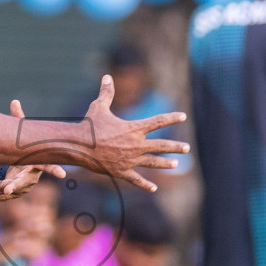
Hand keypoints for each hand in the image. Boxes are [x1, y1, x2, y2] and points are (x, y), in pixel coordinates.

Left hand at [0, 99, 67, 200]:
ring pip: (9, 189)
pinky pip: (3, 196)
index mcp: (38, 164)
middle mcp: (31, 177)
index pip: (49, 166)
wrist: (25, 166)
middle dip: (15, 186)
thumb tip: (14, 101)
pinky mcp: (13, 190)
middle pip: (24, 183)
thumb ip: (19, 120)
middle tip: (8, 189)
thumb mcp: (23, 135)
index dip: (56, 170)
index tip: (63, 174)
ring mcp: (22, 186)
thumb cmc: (26, 149)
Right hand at [84, 75, 188, 191]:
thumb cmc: (89, 125)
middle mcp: (135, 145)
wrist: (79, 146)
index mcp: (133, 128)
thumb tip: (106, 76)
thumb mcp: (99, 106)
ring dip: (165, 163)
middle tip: (186, 148)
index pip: (158, 121)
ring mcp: (130, 159)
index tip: (183, 116)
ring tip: (175, 164)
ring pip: (152, 162)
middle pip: (161, 145)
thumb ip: (106, 92)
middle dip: (175, 147)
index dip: (171, 118)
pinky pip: (136, 179)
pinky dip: (145, 184)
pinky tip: (154, 188)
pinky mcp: (121, 171)